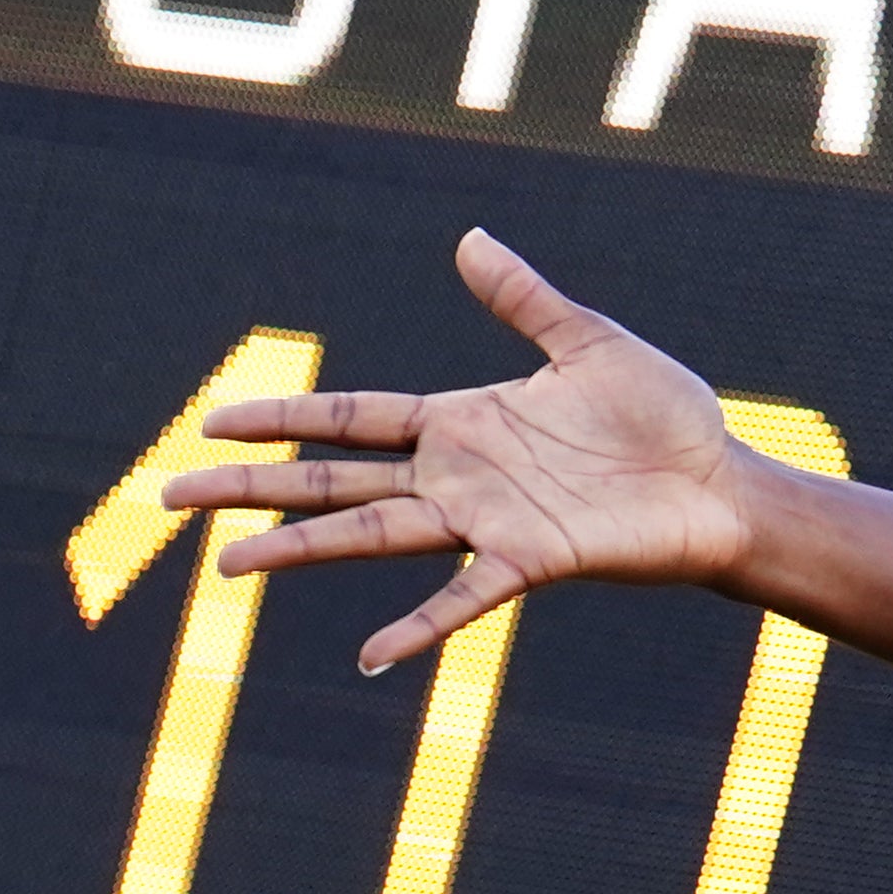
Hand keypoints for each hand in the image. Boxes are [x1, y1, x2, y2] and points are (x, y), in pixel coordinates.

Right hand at [164, 232, 755, 673]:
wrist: (724, 482)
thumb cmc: (664, 419)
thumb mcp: (587, 342)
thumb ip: (523, 298)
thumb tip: (470, 237)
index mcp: (462, 422)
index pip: (348, 417)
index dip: (282, 417)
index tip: (211, 420)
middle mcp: (458, 477)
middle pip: (331, 480)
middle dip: (250, 487)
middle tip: (168, 498)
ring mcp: (487, 523)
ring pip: (370, 534)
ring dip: (297, 552)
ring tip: (225, 570)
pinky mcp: (531, 560)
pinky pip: (463, 598)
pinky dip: (417, 628)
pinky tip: (367, 655)